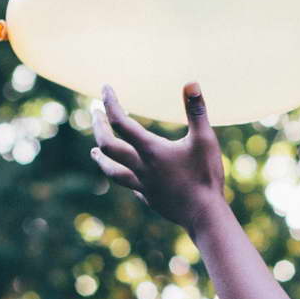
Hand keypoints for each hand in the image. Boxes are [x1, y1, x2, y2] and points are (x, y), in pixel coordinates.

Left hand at [92, 82, 227, 231]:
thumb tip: (190, 83)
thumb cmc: (206, 176)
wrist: (204, 215)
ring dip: (100, 158)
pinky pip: (129, 185)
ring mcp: (142, 185)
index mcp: (150, 150)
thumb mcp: (205, 139)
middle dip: (98, 126)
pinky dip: (123, 177)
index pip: (121, 122)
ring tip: (94, 152)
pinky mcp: (149, 198)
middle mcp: (141, 167)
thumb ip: (197, 110)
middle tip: (95, 113)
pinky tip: (126, 176)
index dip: (110, 103)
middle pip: (107, 146)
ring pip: (111, 171)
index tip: (104, 88)